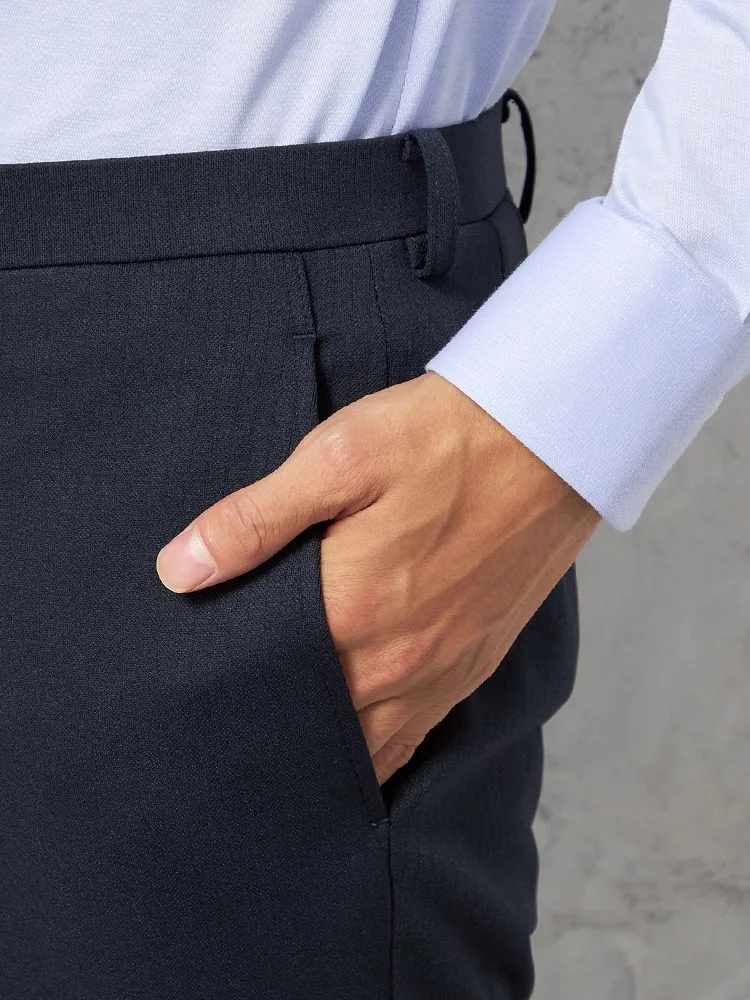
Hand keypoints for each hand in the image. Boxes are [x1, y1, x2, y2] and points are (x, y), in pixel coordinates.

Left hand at [155, 372, 600, 783]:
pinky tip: (355, 740)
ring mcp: (443, 669)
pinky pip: (415, 735)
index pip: (264, 678)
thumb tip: (179, 571)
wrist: (552, 437)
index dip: (226, 685)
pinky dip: (378, 749)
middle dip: (270, 725)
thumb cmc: (443, 438)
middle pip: (313, 723)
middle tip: (231, 722)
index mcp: (353, 607)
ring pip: (366, 745)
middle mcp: (398, 658)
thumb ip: (258, 518)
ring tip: (284, 743)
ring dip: (322, 751)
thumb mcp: (340, 455)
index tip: (199, 684)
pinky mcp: (475, 663)